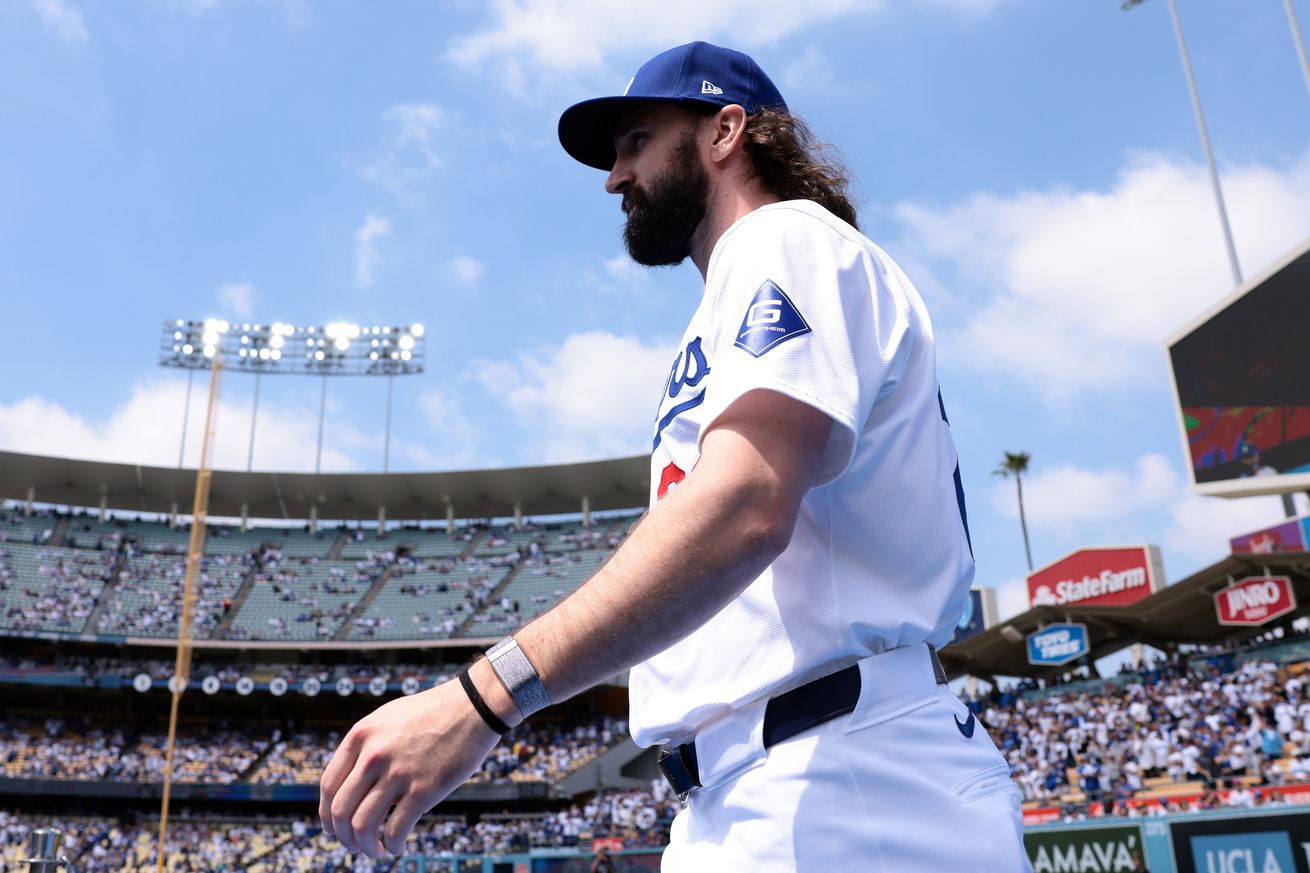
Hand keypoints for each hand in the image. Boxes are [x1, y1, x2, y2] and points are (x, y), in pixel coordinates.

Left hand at [318, 677, 501, 856]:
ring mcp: (398, 773)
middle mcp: (373, 755)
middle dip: (343, 836)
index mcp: (361, 736)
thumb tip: (353, 781)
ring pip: (363, 825)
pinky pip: (396, 829)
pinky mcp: (423, 790)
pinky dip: (392, 845)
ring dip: (365, 846)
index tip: (333, 827)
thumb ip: (367, 746)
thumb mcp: (388, 719)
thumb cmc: (434, 712)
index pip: (328, 785)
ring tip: (375, 850)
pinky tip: (397, 846)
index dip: (326, 813)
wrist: (473, 706)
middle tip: (353, 845)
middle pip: (341, 810)